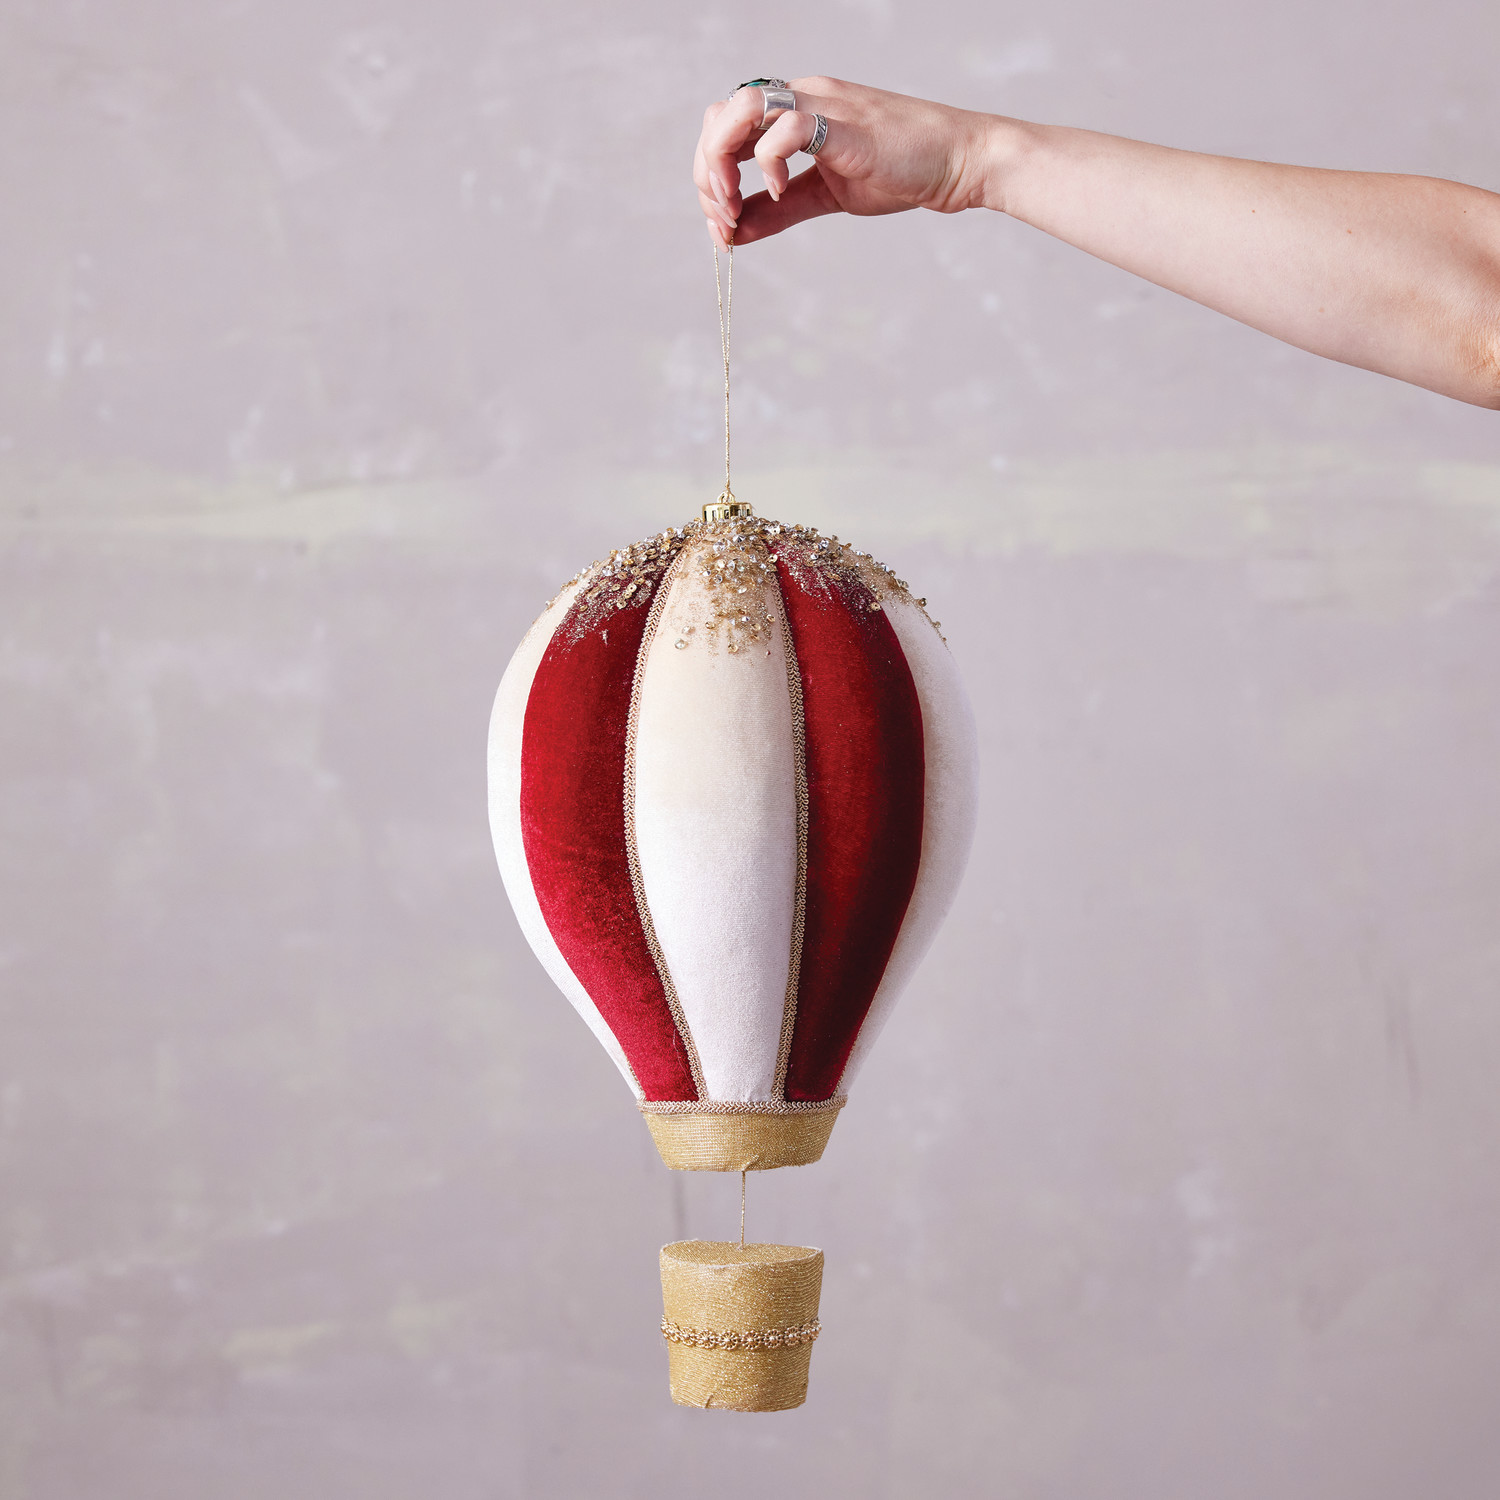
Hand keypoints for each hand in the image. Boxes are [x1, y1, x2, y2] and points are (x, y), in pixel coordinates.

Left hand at [693, 77, 996, 247]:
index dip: (709, 173)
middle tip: (721, 217)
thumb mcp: (823, 197)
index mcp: (794, 110)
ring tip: (733, 205)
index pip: (726, 125)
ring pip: (742, 108)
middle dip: (706, 170)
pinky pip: (787, 128)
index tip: (720, 222)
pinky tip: (778, 190)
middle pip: (721, 113)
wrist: (956, 162)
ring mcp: (822, 105)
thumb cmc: (898, 172)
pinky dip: (768, 163)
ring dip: (723, 161)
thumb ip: (777, 212)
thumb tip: (733, 233)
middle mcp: (802, 97)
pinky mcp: (843, 125)